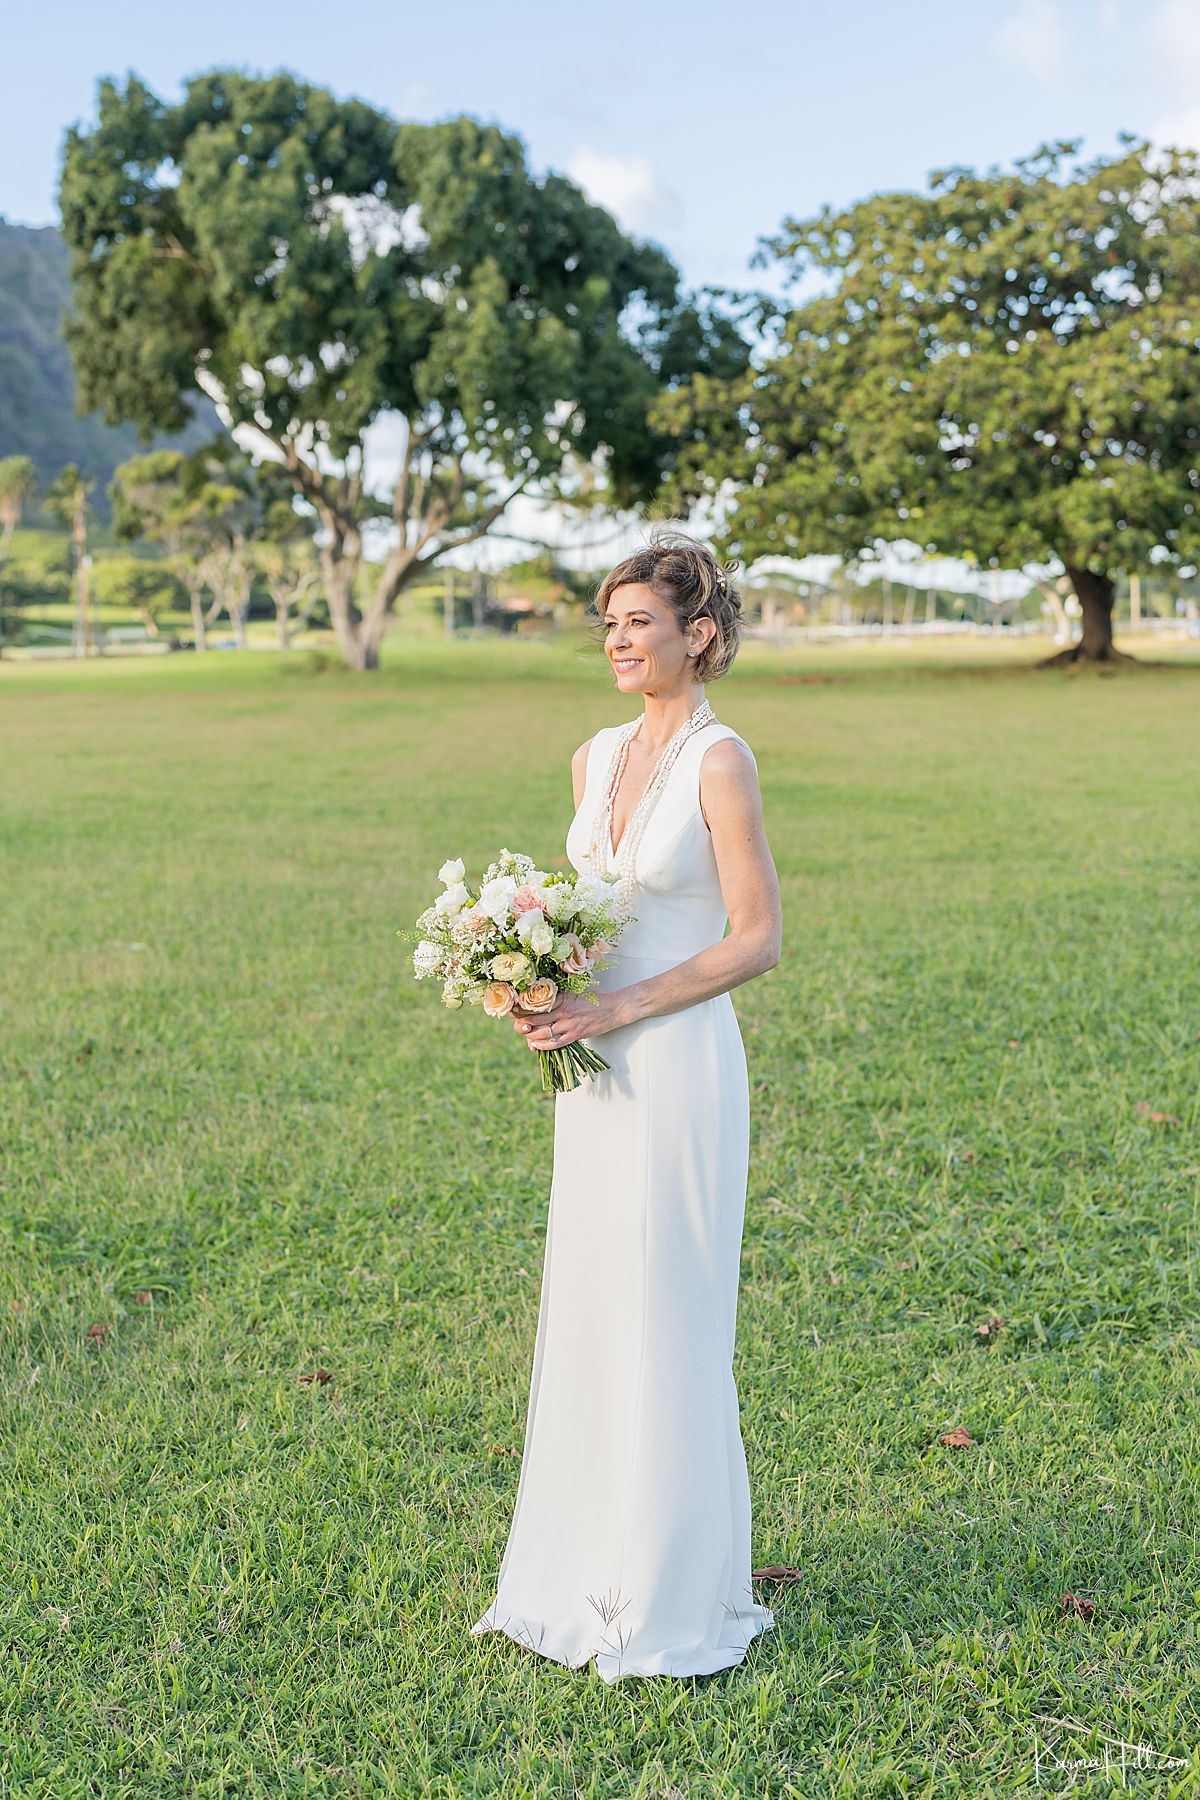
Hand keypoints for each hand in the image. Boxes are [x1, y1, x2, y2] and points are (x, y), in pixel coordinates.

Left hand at [510, 989, 624, 1051]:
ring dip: (530, 1035)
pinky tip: (534, 1045)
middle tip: (515, 1024)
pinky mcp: (576, 1035)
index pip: (536, 1003)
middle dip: (521, 1023)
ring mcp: (570, 1024)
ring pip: (542, 1032)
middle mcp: (564, 1010)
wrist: (615, 1008)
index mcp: (562, 996)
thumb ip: (558, 998)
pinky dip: (542, 1046)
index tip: (512, 1009)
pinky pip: (555, 1043)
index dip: (521, 1007)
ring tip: (526, 1034)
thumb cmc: (594, 1000)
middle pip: (535, 1018)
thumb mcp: (575, 993)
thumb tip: (539, 1003)